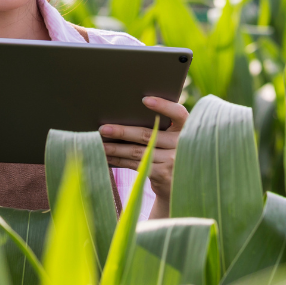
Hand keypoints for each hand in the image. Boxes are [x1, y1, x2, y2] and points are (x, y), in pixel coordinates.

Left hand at [100, 97, 187, 218]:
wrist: (180, 184)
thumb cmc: (170, 152)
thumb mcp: (173, 138)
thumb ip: (161, 126)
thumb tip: (124, 114)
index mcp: (186, 128)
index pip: (178, 113)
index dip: (163, 106)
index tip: (144, 100)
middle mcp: (181, 144)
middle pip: (147, 134)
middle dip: (122, 132)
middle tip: (103, 129)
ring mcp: (172, 161)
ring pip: (137, 151)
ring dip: (115, 148)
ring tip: (99, 144)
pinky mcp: (162, 174)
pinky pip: (135, 164)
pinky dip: (119, 160)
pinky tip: (107, 157)